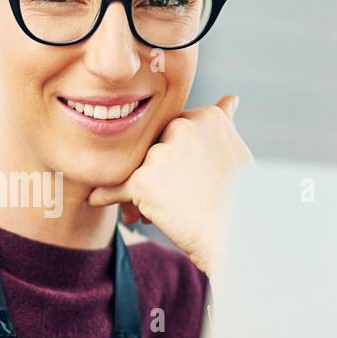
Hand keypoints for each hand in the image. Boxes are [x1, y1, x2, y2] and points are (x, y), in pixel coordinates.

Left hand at [87, 94, 254, 279]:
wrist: (238, 238)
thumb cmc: (241, 198)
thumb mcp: (236, 152)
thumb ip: (223, 124)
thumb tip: (228, 100)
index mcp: (205, 117)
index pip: (174, 131)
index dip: (176, 157)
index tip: (186, 179)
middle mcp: (181, 127)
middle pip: (153, 148)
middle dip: (155, 171)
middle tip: (170, 197)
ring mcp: (160, 153)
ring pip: (138, 168)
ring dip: (139, 188)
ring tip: (154, 211)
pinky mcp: (143, 180)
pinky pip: (118, 187)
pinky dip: (106, 195)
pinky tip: (95, 200)